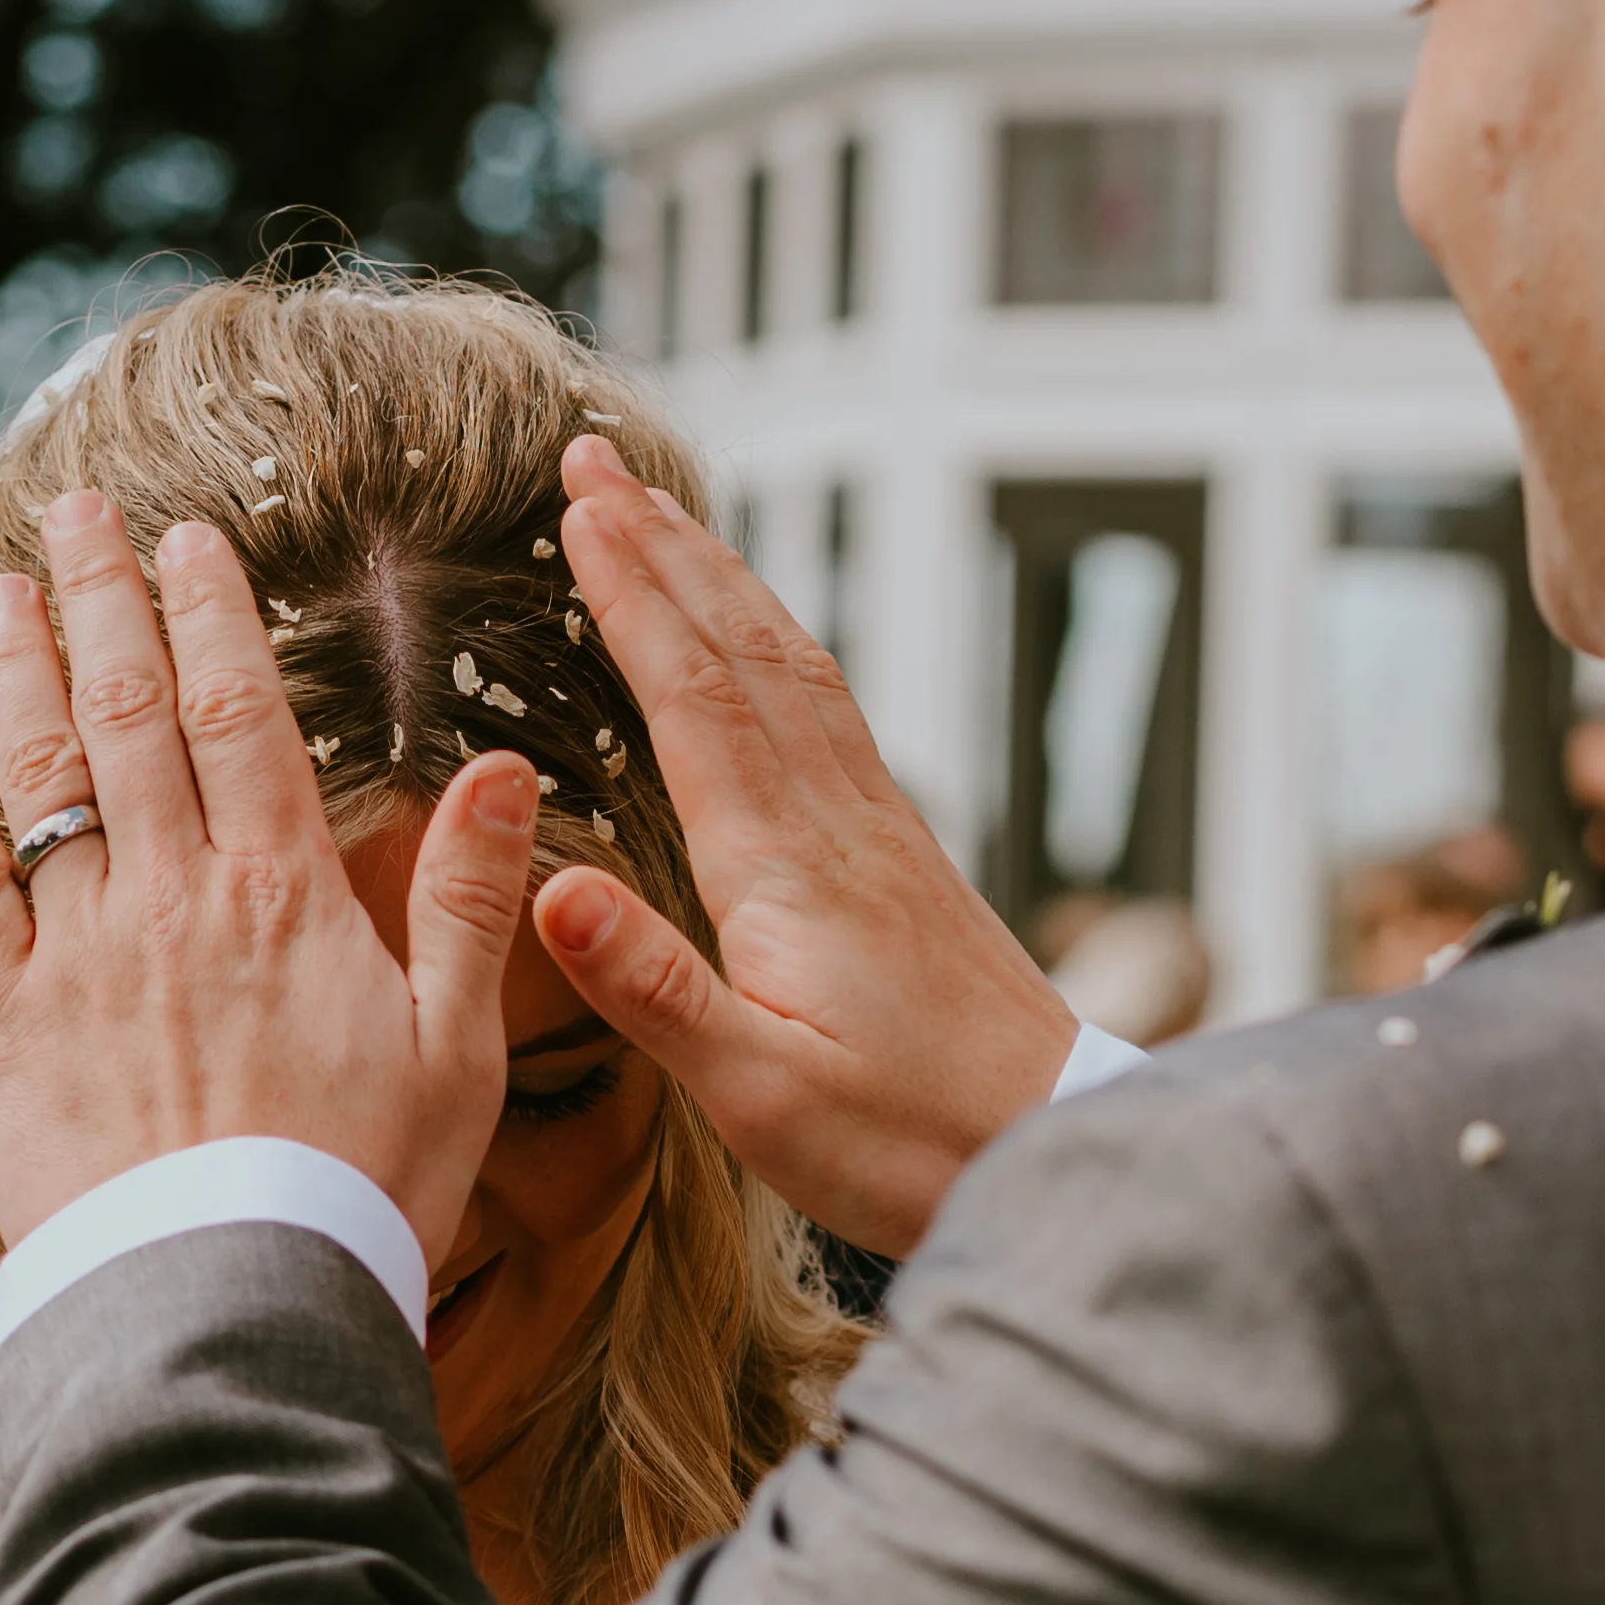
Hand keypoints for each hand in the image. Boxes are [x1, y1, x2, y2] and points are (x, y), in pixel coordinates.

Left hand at [0, 494, 535, 1285]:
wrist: (231, 1306)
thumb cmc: (362, 1192)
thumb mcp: (459, 1051)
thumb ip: (472, 903)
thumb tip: (505, 772)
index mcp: (284, 896)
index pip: (239, 715)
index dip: (210, 616)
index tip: (189, 540)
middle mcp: (172, 900)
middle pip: (128, 717)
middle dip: (104, 602)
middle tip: (79, 513)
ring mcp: (82, 955)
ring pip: (42, 777)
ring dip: (21, 670)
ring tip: (8, 588)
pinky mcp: (11, 1023)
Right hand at [542, 441, 1081, 1257]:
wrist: (1052, 1145)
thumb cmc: (906, 1139)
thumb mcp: (759, 1096)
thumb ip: (655, 990)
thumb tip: (552, 888)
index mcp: (781, 871)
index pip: (693, 698)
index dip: (633, 596)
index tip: (577, 509)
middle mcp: (834, 823)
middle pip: (741, 649)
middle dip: (664, 548)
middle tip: (593, 459)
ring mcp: (876, 829)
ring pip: (792, 665)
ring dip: (721, 578)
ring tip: (663, 512)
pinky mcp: (901, 853)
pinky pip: (828, 708)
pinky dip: (777, 641)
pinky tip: (762, 635)